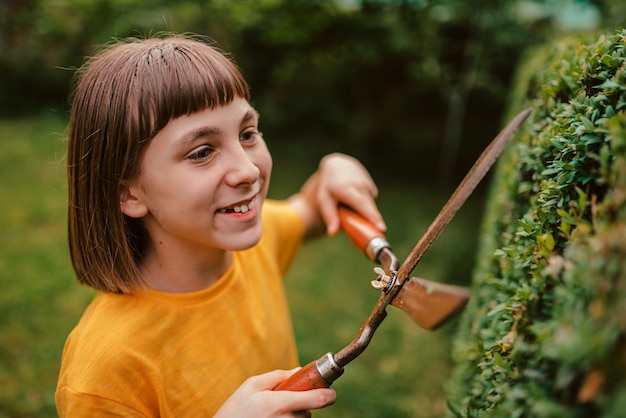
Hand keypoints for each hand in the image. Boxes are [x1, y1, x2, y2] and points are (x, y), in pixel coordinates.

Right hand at [214, 369, 335, 417]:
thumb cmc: (235, 410)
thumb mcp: (251, 385)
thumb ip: (278, 376)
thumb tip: (300, 370)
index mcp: (280, 403)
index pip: (319, 399)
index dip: (329, 394)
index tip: (331, 391)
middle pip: (309, 410)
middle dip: (301, 402)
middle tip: (282, 400)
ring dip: (294, 414)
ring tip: (270, 414)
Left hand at [289, 153, 384, 237]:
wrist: (338, 166)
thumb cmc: (328, 186)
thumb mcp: (324, 199)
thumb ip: (329, 216)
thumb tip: (332, 234)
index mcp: (347, 188)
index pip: (362, 204)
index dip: (372, 217)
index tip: (382, 228)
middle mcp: (360, 185)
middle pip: (369, 209)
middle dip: (373, 224)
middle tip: (372, 237)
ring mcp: (368, 186)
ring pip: (369, 208)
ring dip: (363, 216)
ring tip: (349, 211)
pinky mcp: (372, 189)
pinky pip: (369, 204)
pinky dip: (363, 208)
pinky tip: (353, 202)